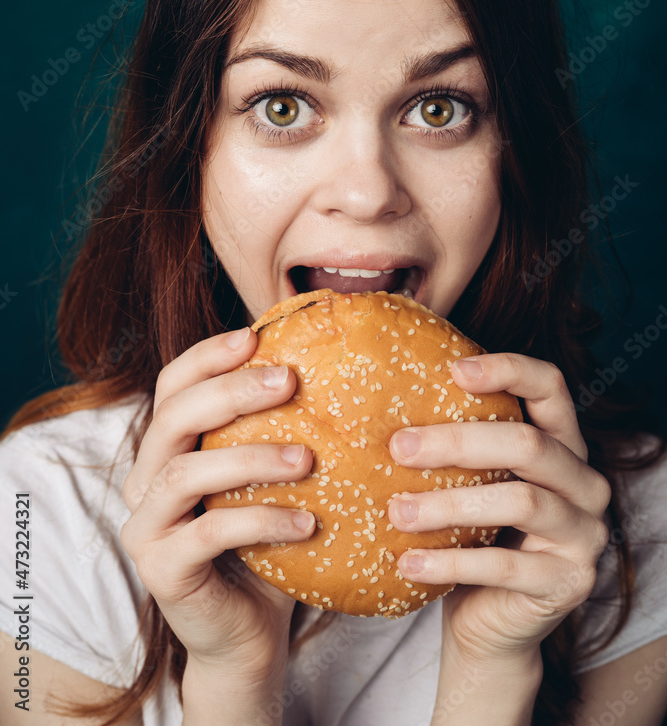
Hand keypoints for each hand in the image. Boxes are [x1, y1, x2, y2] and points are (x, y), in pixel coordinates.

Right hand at [120, 326, 315, 679]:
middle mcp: (144, 482)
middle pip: (172, 416)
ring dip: (251, 456)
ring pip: (186, 471)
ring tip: (308, 459)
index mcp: (166, 450)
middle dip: (230, 391)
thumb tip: (331, 362)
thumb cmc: (267, 544)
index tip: (254, 336)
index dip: (207, 356)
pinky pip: (210, 533)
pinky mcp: (161, 570)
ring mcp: (145, 528)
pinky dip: (263, 519)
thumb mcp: (272, 479)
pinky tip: (308, 520)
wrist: (250, 635)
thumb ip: (281, 429)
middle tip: (288, 381)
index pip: (170, 385)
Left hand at [387, 352, 611, 663]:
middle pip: (528, 444)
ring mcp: (585, 533)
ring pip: (520, 501)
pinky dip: (451, 562)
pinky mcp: (570, 582)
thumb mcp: (467, 482)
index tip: (453, 370)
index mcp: (562, 443)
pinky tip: (407, 562)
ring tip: (395, 512)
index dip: (508, 368)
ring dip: (448, 504)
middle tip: (398, 447)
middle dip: (458, 441)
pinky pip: (506, 566)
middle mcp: (585, 482)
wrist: (489, 622)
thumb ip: (452, 443)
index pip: (550, 386)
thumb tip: (377, 393)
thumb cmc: (470, 536)